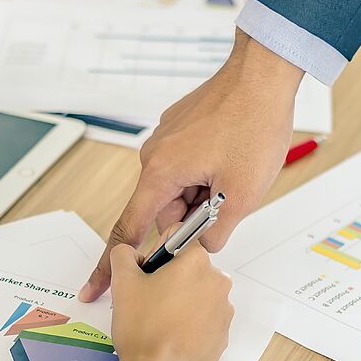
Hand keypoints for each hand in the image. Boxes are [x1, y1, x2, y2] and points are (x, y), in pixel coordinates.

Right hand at [79, 30, 303, 301]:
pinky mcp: (180, 128)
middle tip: (228, 206)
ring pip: (179, 187)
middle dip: (193, 216)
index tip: (97, 287)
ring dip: (204, 193)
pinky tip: (233, 159)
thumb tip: (202, 248)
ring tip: (236, 175)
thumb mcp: (241, 195)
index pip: (128, 230)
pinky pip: (186, 164)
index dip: (111, 264)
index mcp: (160, 173)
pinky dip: (206, 173)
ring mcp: (167, 139)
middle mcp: (154, 155)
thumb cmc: (253, 125)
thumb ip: (215, 233)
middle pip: (163, 209)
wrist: (263, 74)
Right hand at [109, 241, 232, 360]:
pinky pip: (204, 317)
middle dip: (168, 278)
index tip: (147, 273)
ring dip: (179, 300)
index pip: (178, 238)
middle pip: (188, 267)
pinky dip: (189, 321)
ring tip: (158, 322)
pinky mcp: (223, 333)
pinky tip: (170, 335)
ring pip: (196, 293)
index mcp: (197, 261)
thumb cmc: (143, 330)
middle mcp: (217, 281)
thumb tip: (128, 252)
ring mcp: (224, 310)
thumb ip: (123, 254)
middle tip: (147, 301)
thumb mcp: (123, 283)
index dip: (157, 253)